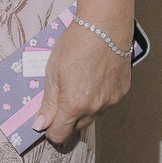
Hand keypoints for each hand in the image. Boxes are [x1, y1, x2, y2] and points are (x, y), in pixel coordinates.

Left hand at [32, 20, 132, 145]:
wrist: (104, 28)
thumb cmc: (75, 45)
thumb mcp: (52, 72)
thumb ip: (48, 103)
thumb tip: (40, 125)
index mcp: (73, 105)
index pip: (59, 134)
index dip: (50, 129)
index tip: (46, 120)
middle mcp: (94, 108)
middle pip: (76, 127)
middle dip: (66, 118)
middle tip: (61, 96)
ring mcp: (110, 102)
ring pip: (92, 116)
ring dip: (83, 108)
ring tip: (79, 82)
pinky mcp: (121, 92)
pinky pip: (106, 104)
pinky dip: (98, 97)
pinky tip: (94, 78)